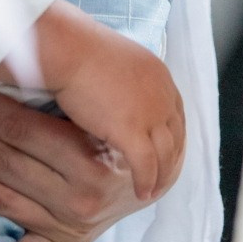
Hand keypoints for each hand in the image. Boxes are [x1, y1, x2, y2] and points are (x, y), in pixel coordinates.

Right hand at [36, 0, 184, 201]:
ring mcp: (150, 113)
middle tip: (165, 178)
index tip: (167, 152)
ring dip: (162, 176)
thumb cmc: (76, 50)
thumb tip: (116, 91)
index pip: (175, 113)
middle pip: (176, 136)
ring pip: (165, 155)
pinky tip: (142, 193)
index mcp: (158, 75)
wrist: (66, 48)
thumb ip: (123, 80)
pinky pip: (146, 165)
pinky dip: (146, 181)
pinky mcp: (132, 130)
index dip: (173, 136)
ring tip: (153, 192)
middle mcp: (162, 94)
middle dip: (173, 159)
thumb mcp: (114, 62)